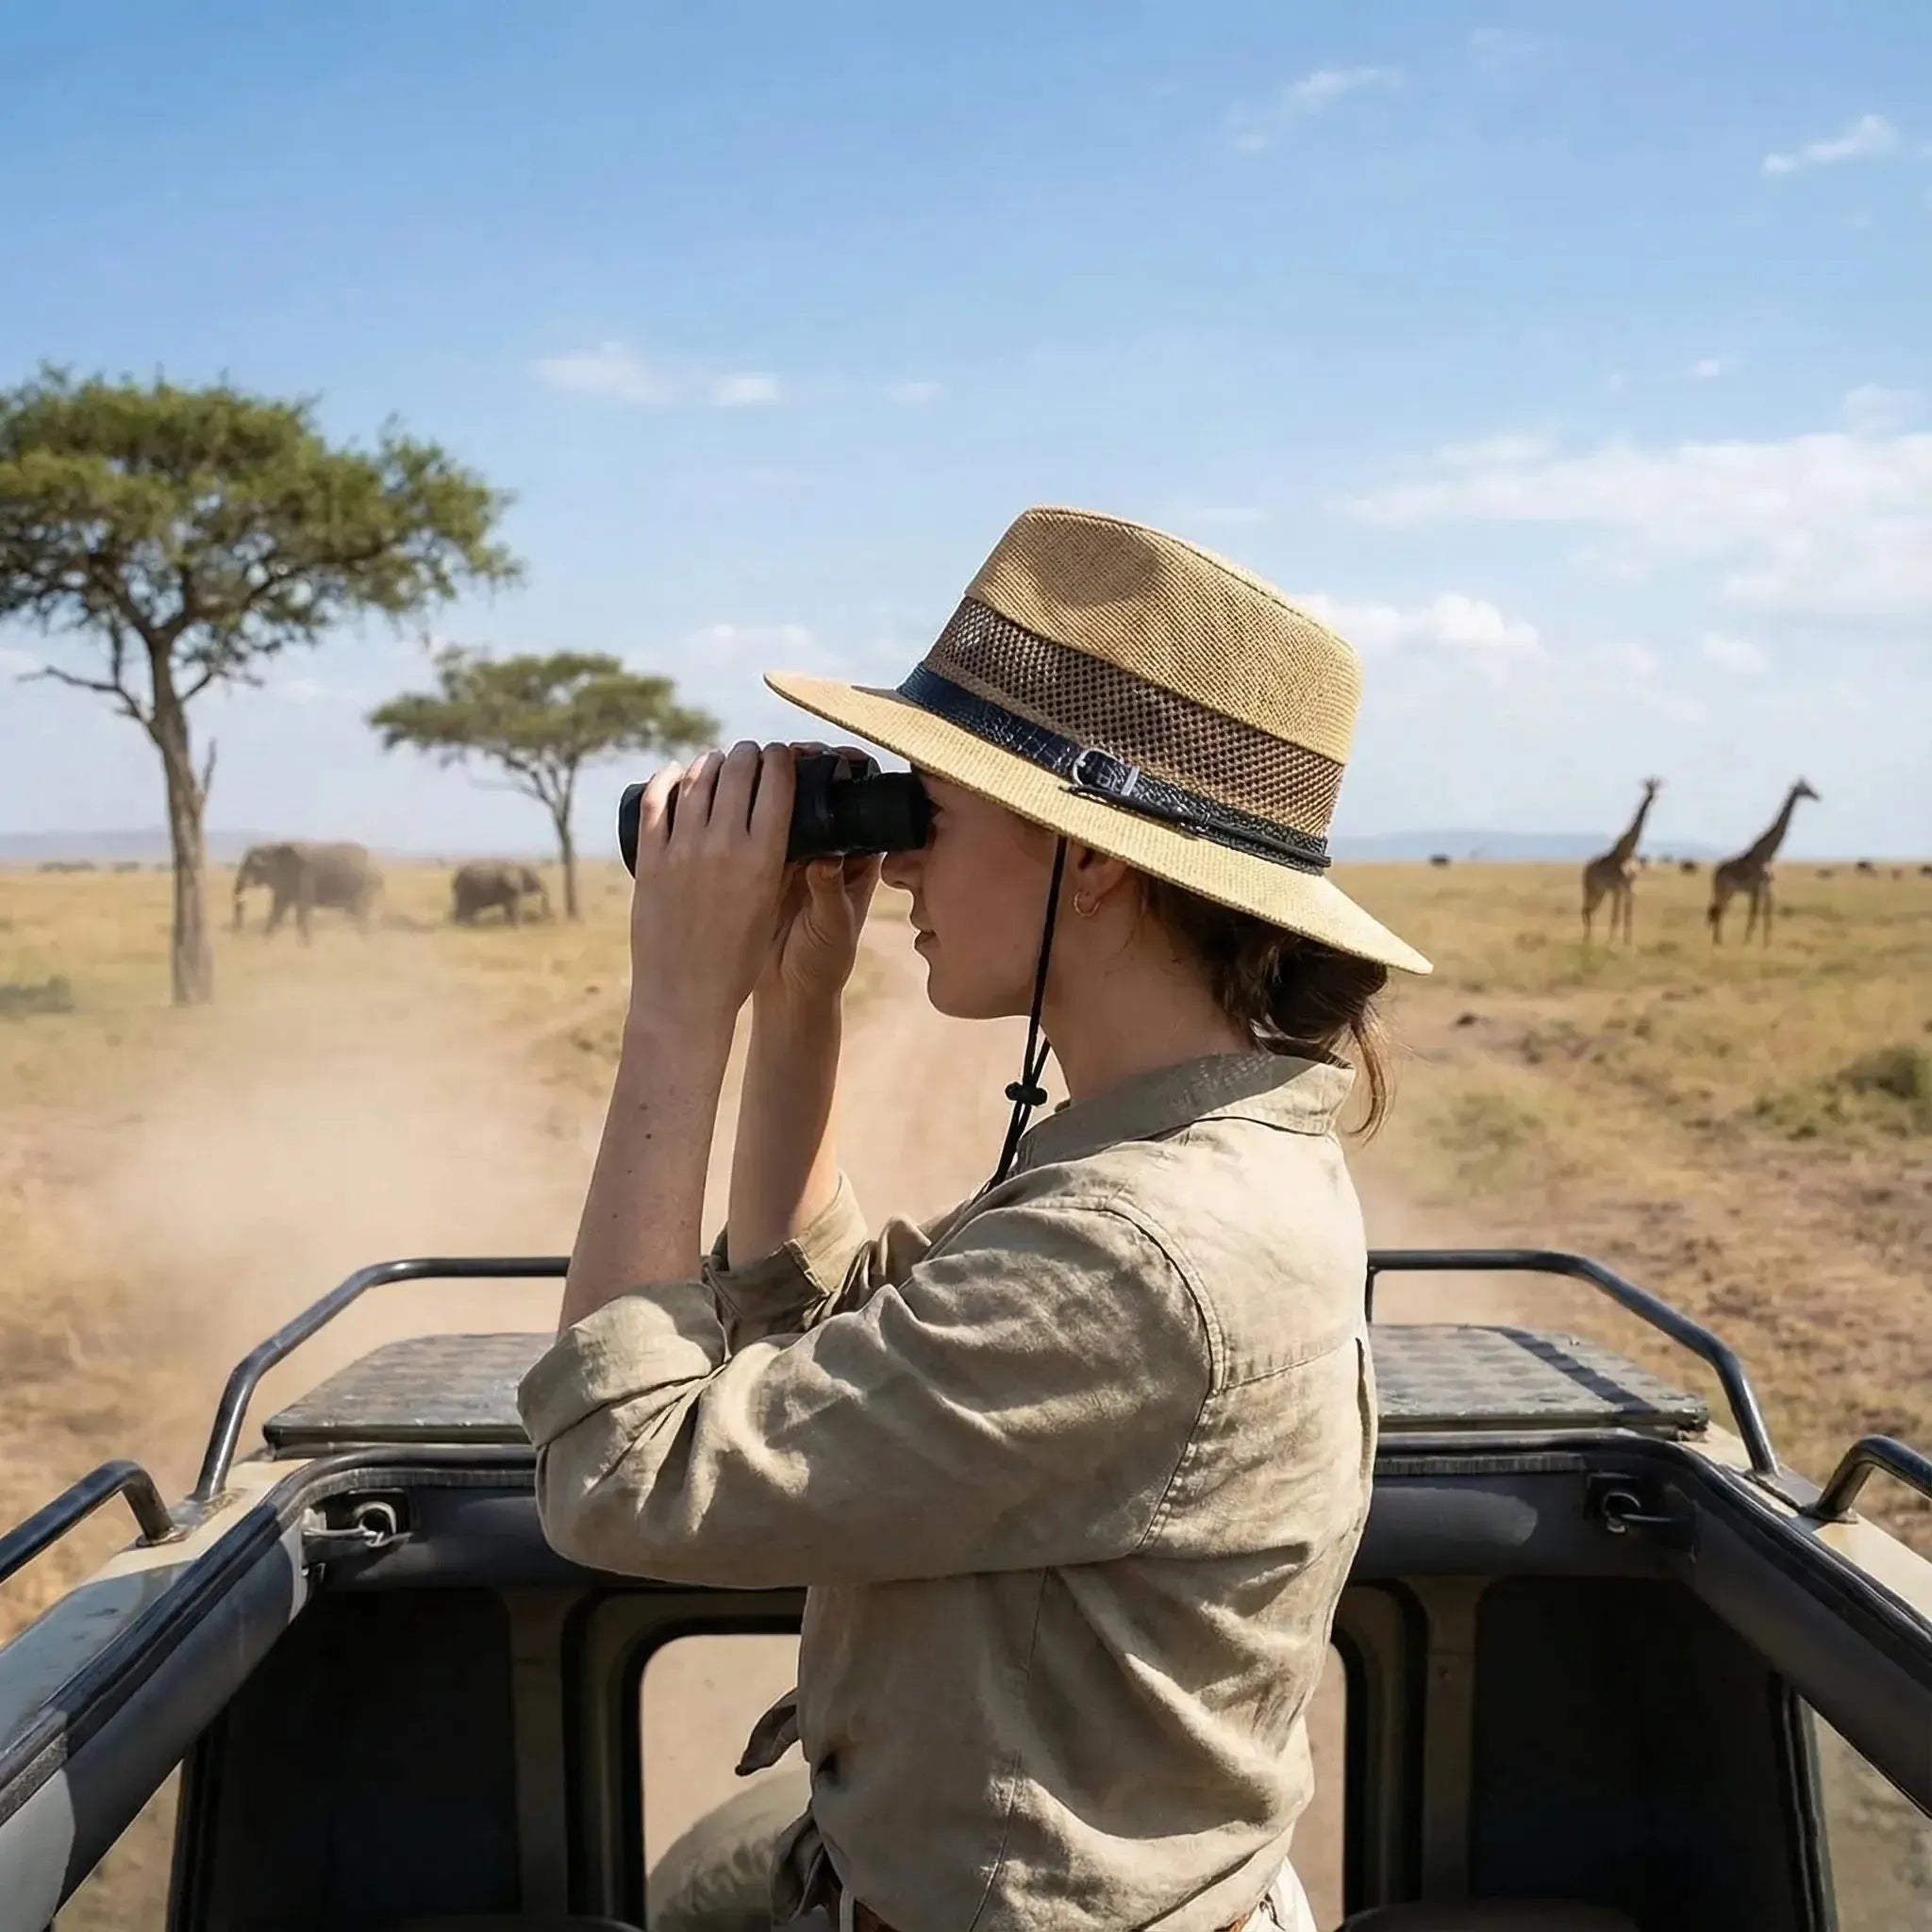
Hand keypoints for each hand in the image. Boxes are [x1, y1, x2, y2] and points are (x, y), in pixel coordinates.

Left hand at [624, 741, 795, 1040]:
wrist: (686, 995)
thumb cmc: (737, 958)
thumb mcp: (769, 903)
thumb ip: (772, 857)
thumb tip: (770, 815)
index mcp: (763, 857)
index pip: (776, 782)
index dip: (780, 758)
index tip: (781, 754)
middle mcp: (724, 845)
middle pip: (738, 770)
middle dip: (748, 753)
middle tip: (749, 754)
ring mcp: (683, 849)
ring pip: (698, 778)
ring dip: (711, 761)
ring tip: (717, 761)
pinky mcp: (650, 860)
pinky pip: (657, 801)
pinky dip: (668, 778)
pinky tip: (675, 772)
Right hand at [757, 742, 881, 1008]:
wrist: (787, 992)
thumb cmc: (824, 963)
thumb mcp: (832, 928)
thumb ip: (830, 894)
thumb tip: (826, 860)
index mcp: (856, 861)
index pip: (860, 806)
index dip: (850, 775)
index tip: (835, 755)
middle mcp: (828, 850)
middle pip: (820, 797)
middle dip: (805, 769)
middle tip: (788, 751)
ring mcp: (793, 855)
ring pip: (784, 807)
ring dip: (770, 783)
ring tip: (756, 759)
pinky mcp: (761, 865)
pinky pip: (754, 829)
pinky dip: (744, 809)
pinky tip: (730, 789)